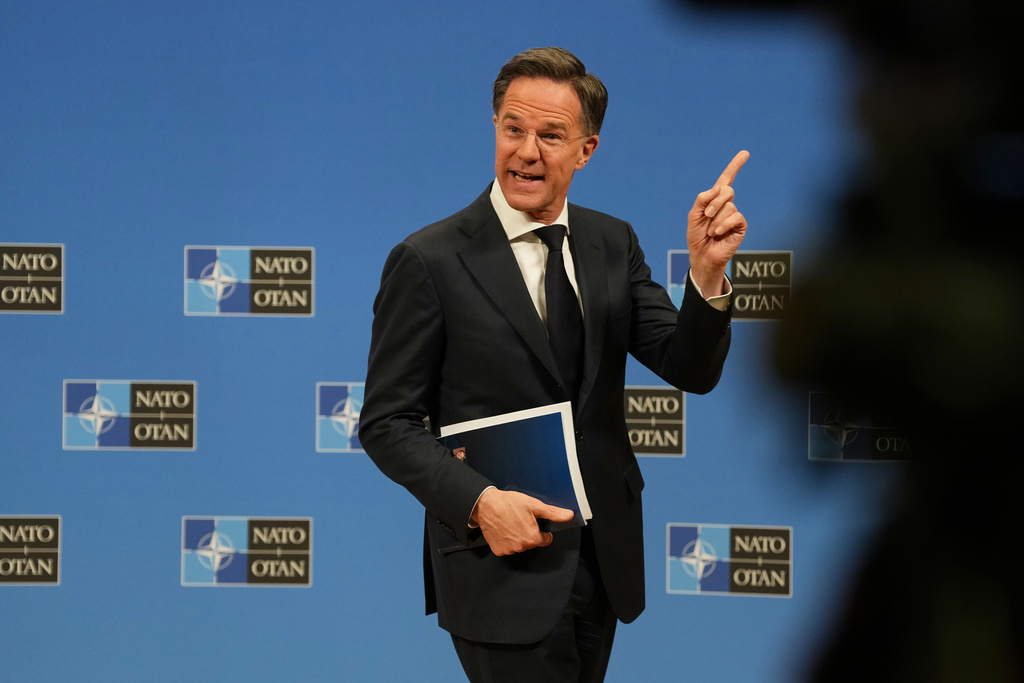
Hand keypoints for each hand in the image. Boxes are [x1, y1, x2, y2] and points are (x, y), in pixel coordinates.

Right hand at [471, 488, 574, 555]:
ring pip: (519, 546)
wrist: (486, 505)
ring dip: (517, 537)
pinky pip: (507, 548)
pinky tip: (504, 529)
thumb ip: (553, 513)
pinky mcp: (498, 550)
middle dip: (529, 533)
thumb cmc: (509, 503)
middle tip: (521, 520)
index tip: (534, 523)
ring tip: (511, 523)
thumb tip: (569, 515)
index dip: (542, 531)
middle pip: (532, 542)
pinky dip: (506, 541)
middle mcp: (521, 546)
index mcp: (532, 537)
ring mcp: (509, 550)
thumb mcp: (534, 505)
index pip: (546, 540)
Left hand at [687, 150, 749, 296]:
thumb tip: (719, 188)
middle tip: (706, 216)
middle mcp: (727, 205)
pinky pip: (735, 217)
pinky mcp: (740, 226)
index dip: (735, 166)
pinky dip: (723, 225)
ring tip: (710, 231)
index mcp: (714, 199)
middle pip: (727, 190)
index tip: (745, 153)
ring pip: (729, 206)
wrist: (702, 255)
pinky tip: (717, 233)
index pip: (726, 179)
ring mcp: (734, 215)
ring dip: (715, 220)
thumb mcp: (693, 215)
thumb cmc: (697, 236)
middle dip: (714, 203)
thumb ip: (703, 199)